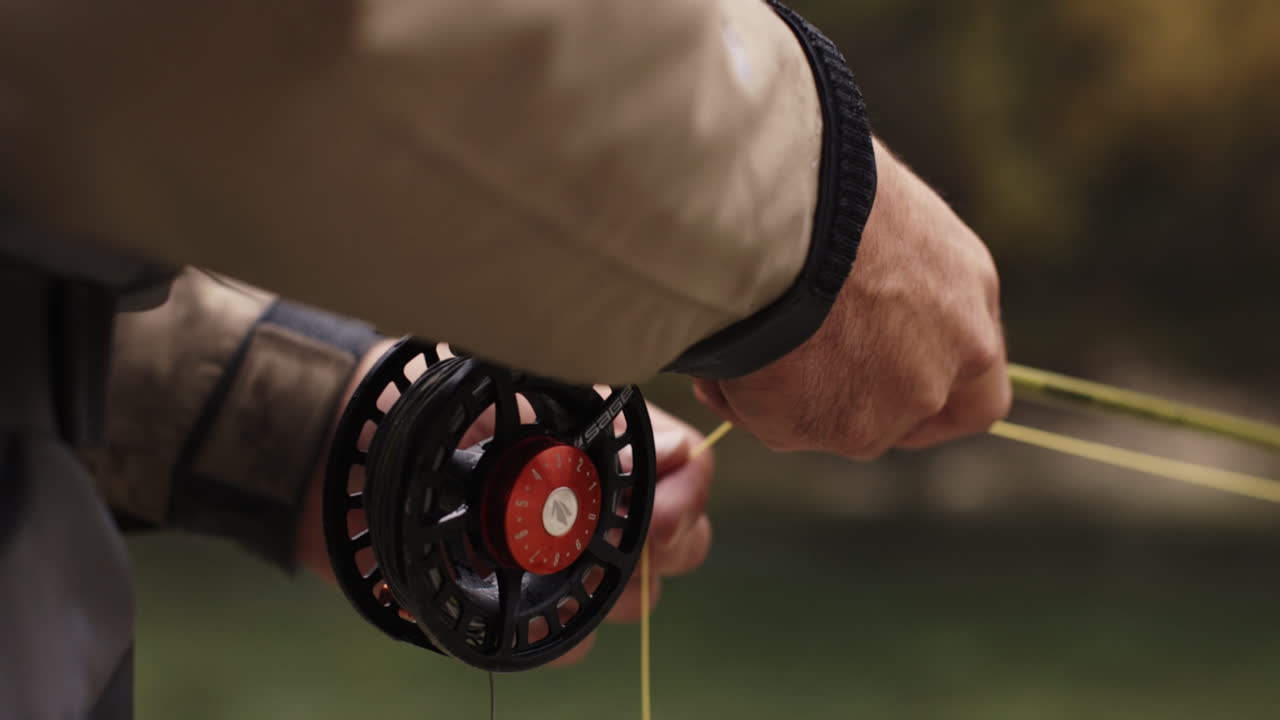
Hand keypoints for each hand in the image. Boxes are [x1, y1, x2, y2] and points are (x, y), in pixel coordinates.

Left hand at [296, 350, 714, 665]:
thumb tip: (682, 451)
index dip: (687, 491)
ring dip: (620, 588)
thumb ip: (597, 408)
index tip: (659, 509)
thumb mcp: (521, 382)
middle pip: (675, 542)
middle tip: (636, 539)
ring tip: (570, 563)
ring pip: (631, 595)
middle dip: (668, 543)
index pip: (685, 468)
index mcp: (601, 444)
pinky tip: (529, 609)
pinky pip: (563, 641)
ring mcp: (556, 557)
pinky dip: (557, 633)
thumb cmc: (428, 402)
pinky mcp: (513, 605)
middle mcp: (591, 503)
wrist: (342, 448)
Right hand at [693, 137, 1010, 458]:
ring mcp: (894, 404)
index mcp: (966, 296)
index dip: (936, 401)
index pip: (979, 386)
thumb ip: (884, 275)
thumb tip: (837, 290)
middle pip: (909, 417)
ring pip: (837, 425)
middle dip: (852, 403)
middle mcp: (947, 360)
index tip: (891, 387)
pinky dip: (745, 402)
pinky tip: (716, 359)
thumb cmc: (816, 184)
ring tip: (734, 343)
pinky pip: (779, 427)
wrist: (779, 216)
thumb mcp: (877, 218)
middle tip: (796, 377)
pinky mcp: (834, 428)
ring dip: (790, 398)